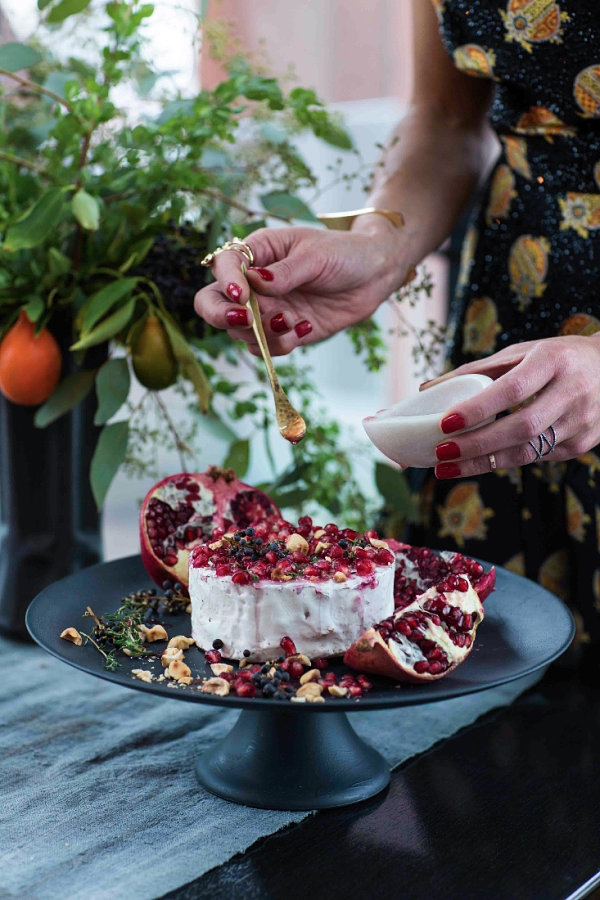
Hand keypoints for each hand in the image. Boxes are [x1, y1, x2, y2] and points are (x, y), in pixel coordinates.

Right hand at [193, 224, 410, 355]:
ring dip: (261, 334)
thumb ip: (286, 271)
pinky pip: (265, 347)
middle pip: (212, 302)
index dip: (227, 281)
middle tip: (247, 322)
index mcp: (258, 252)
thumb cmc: (344, 253)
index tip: (244, 295)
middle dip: (221, 316)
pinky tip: (305, 328)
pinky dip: (280, 345)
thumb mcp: (316, 255)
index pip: (223, 265)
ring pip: (239, 331)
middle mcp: (254, 283)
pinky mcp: (282, 331)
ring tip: (294, 322)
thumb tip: (255, 281)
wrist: (374, 276)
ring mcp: (266, 309)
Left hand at [422, 335, 599, 477]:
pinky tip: (478, 462)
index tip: (446, 422)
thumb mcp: (522, 353)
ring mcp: (581, 421)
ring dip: (483, 463)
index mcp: (554, 361)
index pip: (513, 389)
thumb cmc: (556, 358)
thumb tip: (428, 388)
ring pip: (528, 451)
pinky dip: (503, 460)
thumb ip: (476, 371)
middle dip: (476, 445)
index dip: (479, 408)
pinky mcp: (582, 444)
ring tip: (447, 468)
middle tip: (441, 453)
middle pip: (521, 427)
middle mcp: (572, 391)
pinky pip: (537, 457)